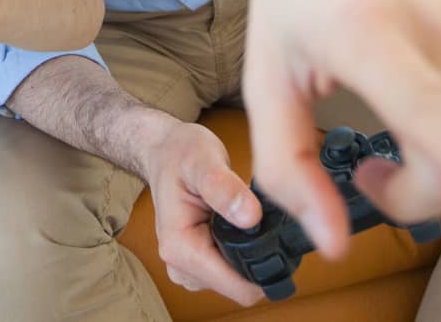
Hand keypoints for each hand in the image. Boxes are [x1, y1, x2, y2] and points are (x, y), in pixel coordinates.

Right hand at [141, 119, 266, 306]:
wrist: (164, 153)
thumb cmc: (180, 153)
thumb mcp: (203, 160)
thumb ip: (224, 188)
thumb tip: (251, 217)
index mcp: (180, 247)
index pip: (238, 287)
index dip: (265, 266)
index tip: (276, 236)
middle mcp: (181, 266)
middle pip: (241, 287)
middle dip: (258, 259)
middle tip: (260, 219)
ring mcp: (188, 269)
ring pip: (239, 282)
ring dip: (250, 255)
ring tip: (245, 219)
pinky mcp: (198, 265)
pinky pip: (233, 272)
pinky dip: (242, 253)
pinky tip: (238, 226)